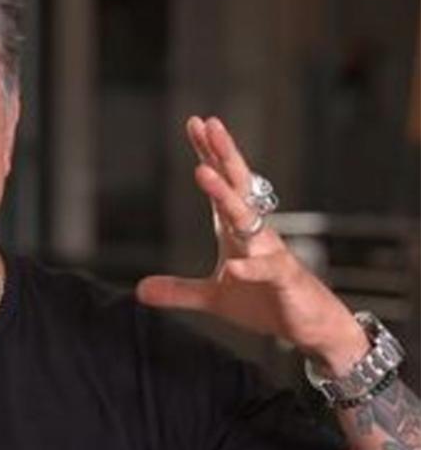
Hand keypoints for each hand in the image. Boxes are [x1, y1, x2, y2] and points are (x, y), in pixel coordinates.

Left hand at [136, 116, 366, 372]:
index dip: (209, 155)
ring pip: (248, 219)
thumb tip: (139, 290)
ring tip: (204, 173)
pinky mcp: (284, 279)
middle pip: (238, 187)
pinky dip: (250, 267)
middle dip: (223, 155)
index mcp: (237, 231)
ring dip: (225, 197)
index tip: (196, 123)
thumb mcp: (214, 298)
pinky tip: (234, 266)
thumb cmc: (266, 302)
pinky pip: (266, 269)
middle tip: (210, 124)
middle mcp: (255, 233)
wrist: (310, 326)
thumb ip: (179, 291)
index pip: (221, 186)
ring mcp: (270, 253)